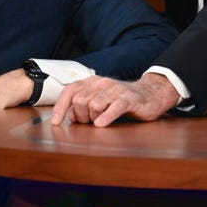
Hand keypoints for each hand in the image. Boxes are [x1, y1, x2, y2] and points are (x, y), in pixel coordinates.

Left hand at [51, 73, 180, 126]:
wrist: (149, 94)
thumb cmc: (122, 99)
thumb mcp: (100, 100)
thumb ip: (83, 105)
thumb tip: (69, 115)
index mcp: (92, 82)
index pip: (70, 91)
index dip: (61, 107)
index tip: (56, 122)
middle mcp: (102, 83)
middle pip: (80, 100)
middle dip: (80, 116)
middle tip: (87, 123)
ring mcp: (115, 90)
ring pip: (94, 104)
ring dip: (92, 119)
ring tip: (98, 123)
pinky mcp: (128, 99)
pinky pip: (114, 108)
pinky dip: (105, 117)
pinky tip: (101, 125)